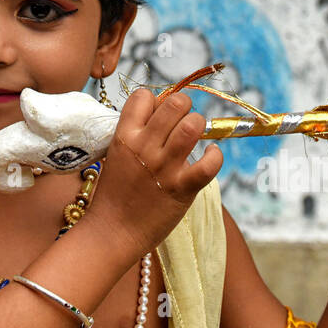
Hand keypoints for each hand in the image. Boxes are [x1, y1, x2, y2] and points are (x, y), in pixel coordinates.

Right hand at [90, 89, 222, 257]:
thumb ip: (135, 135)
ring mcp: (164, 167)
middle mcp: (145, 147)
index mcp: (124, 136)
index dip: (155, 101)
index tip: (158, 115)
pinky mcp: (182, 188)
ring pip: (192, 125)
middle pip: (175, 103)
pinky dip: (215, 155)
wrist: (112, 231)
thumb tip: (159, 115)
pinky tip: (210, 154)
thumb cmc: (114, 194)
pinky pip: (209, 163)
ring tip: (195, 134)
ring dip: (198, 125)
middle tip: (182, 121)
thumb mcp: (116, 154)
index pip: (143, 96)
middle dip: (184, 106)